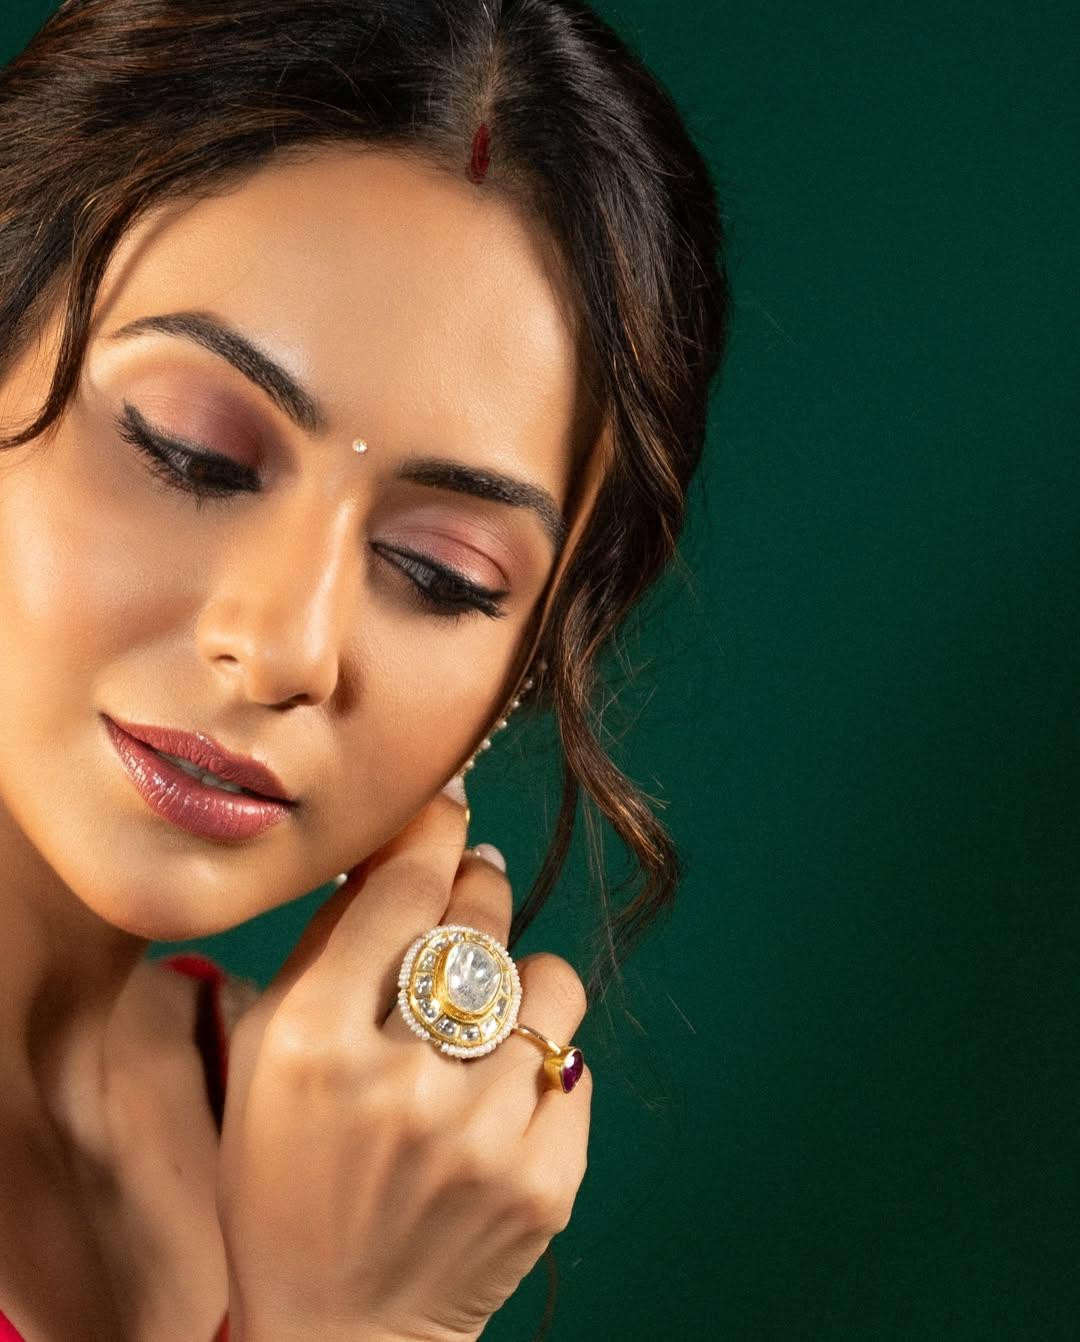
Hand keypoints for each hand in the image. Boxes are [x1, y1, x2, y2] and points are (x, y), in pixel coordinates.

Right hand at [215, 784, 592, 1341]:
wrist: (341, 1330)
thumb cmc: (286, 1177)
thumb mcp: (266, 1054)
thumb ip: (327, 942)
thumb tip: (399, 847)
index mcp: (315, 1047)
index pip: (405, 887)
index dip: (435, 830)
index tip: (449, 809)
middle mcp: (402, 1087)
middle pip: (481, 918)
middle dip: (477, 888)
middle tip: (467, 895)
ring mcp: (484, 1139)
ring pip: (547, 980)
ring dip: (518, 979)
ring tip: (483, 1012)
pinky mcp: (547, 1180)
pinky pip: (573, 1057)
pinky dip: (539, 1060)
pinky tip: (494, 1094)